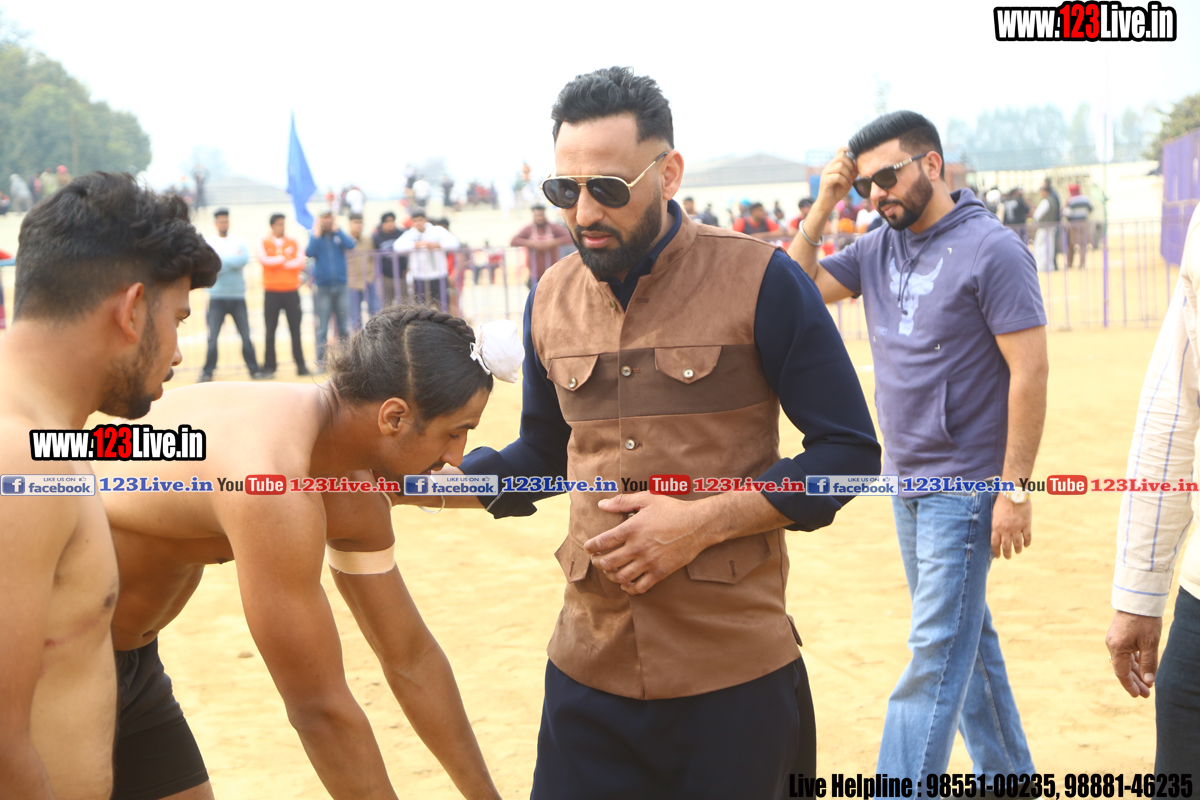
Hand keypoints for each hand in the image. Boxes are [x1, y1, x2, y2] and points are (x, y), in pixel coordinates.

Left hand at [583, 493, 711, 594]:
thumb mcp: (647, 499)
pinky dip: (629, 588)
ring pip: (621, 577)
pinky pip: (639, 587)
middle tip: (597, 560)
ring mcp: (649, 562)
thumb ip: (622, 502)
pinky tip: (626, 583)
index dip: (591, 547)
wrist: (698, 525)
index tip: (588, 548)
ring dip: (611, 576)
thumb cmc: (672, 509)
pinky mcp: (660, 572)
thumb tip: (602, 505)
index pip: (602, 542)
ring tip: (610, 571)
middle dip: (598, 563)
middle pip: (608, 562)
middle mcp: (638, 547)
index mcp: (632, 528)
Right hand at [815, 146, 857, 213]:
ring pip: (840, 166)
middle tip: (852, 175)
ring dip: (848, 174)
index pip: (840, 150)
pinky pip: (837, 176)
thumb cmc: (838, 190)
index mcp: (834, 164)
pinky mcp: (825, 181)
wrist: (828, 203)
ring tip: (848, 181)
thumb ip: (853, 171)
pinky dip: (844, 181)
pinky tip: (845, 185)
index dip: (848, 150)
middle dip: (850, 165)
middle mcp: (829, 166)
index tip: (854, 158)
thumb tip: (860, 163)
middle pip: (842, 157)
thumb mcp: (848, 179)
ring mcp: (826, 173)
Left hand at [991, 493, 1031, 557]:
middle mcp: (1006, 530)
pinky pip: (1027, 538)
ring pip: (1017, 544)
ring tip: (1018, 552)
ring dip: (1017, 550)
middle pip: (1006, 546)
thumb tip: (996, 533)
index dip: (996, 552)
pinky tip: (1026, 545)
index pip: (995, 543)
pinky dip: (1027, 543)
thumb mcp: (995, 514)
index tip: (997, 556)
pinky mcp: (1026, 525)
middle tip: (1008, 557)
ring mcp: (1017, 528)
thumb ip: (996, 524)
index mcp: (996, 527)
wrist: (1013, 494)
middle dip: (1007, 554)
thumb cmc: (1002, 502)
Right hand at [1105, 611, 1160, 697]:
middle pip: (1123, 669)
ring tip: (1146, 684)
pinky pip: (1126, 653)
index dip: (1131, 686)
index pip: (1122, 673)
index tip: (1139, 696)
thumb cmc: (1144, 621)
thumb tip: (1148, 682)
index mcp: (1117, 649)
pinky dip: (1134, 662)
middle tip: (1147, 694)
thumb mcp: (1150, 644)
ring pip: (1125, 662)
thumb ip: (1148, 663)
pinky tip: (1142, 668)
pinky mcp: (1119, 636)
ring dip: (1136, 673)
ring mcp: (1115, 640)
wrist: (1138, 599)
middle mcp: (1112, 646)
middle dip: (1135, 682)